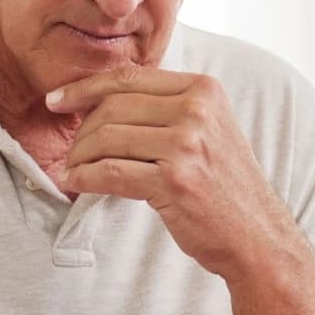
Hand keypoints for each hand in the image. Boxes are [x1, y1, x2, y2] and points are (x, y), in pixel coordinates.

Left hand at [49, 66, 302, 280]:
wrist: (257, 236)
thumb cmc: (225, 187)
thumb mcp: (209, 130)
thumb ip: (169, 108)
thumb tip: (103, 98)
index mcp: (204, 90)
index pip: (130, 78)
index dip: (86, 88)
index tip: (58, 101)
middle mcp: (197, 110)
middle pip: (114, 107)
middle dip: (81, 131)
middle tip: (70, 152)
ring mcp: (187, 145)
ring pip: (107, 138)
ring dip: (80, 157)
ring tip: (73, 171)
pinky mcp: (174, 181)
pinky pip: (110, 172)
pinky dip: (85, 178)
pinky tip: (77, 184)